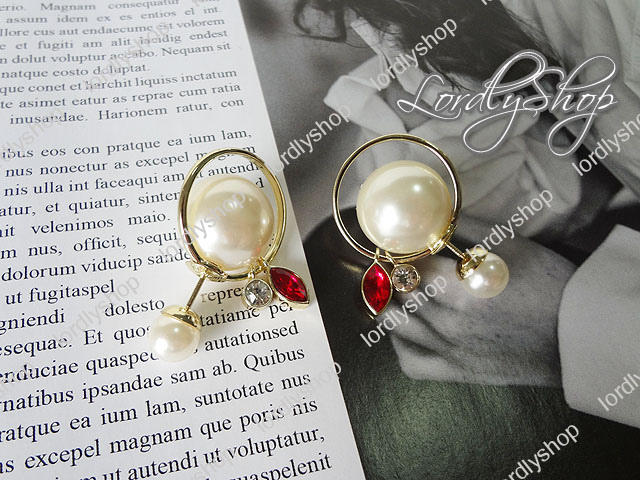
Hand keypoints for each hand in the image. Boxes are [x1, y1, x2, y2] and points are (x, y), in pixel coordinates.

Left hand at [385, 215, 576, 386]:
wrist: (578, 335)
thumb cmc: (549, 285)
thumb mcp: (511, 244)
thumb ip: (466, 227)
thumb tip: (431, 213)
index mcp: (461, 289)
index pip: (408, 263)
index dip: (401, 248)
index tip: (400, 241)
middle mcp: (449, 323)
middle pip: (398, 290)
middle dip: (393, 270)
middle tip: (396, 258)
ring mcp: (450, 351)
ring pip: (394, 324)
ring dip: (389, 302)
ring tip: (396, 287)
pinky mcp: (457, 372)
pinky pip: (409, 362)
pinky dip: (399, 343)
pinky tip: (407, 327)